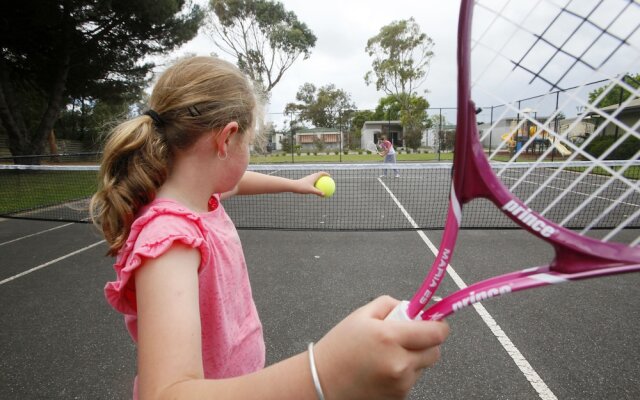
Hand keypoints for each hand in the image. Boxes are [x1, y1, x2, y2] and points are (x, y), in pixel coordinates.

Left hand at [293, 171, 329, 196]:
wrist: (293, 186)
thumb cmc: (302, 187)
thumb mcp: (311, 190)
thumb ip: (318, 192)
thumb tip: (324, 194)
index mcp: (313, 176)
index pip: (321, 173)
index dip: (326, 174)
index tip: (329, 176)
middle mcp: (310, 177)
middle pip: (318, 175)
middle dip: (323, 177)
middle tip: (327, 180)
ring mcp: (308, 179)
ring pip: (315, 179)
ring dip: (318, 181)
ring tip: (322, 185)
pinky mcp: (305, 182)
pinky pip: (312, 183)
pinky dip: (315, 185)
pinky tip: (315, 191)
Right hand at [313, 296, 448, 399]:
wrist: (322, 382)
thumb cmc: (339, 348)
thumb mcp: (361, 315)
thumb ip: (391, 305)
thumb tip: (414, 308)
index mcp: (390, 337)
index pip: (435, 332)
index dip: (439, 325)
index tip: (435, 320)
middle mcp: (399, 363)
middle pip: (434, 351)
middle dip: (426, 341)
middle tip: (407, 337)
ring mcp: (400, 383)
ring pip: (422, 366)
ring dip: (413, 358)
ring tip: (387, 355)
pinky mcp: (398, 397)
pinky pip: (411, 380)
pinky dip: (403, 373)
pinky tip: (382, 369)